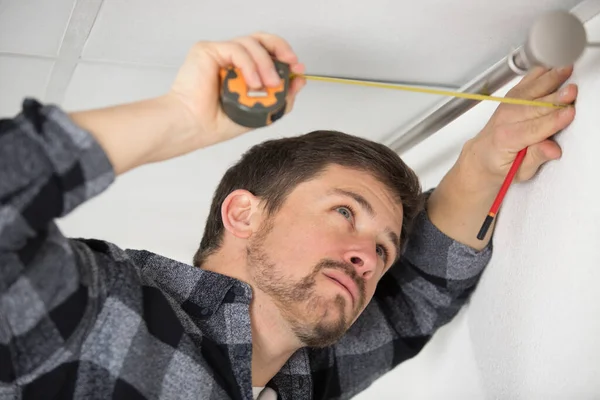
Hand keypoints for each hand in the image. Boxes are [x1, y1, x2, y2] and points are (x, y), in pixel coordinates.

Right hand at [168, 32, 306, 146]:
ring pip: (251, 43)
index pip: (268, 53)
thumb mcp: (262, 112)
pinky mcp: (208, 50)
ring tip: (268, 84)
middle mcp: (231, 59)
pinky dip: (249, 64)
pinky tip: (253, 82)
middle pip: (261, 40)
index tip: (298, 68)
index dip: (284, 56)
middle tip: (291, 63)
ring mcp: (220, 53)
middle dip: (280, 48)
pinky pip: (237, 49)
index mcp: (243, 70)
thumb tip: (300, 80)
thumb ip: (282, 97)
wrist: (195, 127)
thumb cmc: (218, 123)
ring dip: (265, 63)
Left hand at [462, 66, 576, 191]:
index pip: (532, 129)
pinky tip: (552, 66)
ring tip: (566, 71)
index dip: (552, 121)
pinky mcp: (510, 100)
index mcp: (505, 140)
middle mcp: (504, 120)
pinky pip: (525, 83)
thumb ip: (536, 158)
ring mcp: (506, 107)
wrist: (481, 157)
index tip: (569, 114)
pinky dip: (539, 73)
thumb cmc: (500, 166)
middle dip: (553, 99)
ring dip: (549, 80)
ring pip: (530, 91)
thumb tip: (552, 149)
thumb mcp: (519, 172)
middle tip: (572, 92)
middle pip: (534, 107)